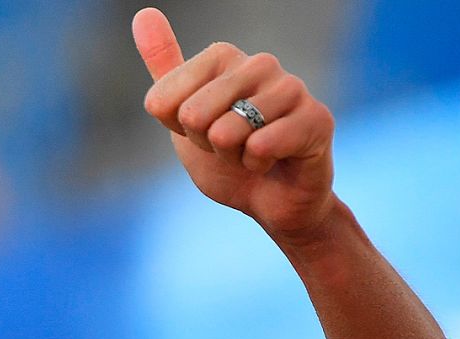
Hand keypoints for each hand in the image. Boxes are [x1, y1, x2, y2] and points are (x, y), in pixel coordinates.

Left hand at [133, 7, 335, 238]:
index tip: (203, 131)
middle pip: (192, 115)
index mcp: (223, 56)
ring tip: (252, 152)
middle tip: (230, 146)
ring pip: (225, 132)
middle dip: (205, 144)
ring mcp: (291, 88)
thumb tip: (143, 13)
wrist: (269, 199)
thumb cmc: (226, 155)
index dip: (177, 130)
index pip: (162, 100)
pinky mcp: (316, 118)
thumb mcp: (180, 114)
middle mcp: (259, 63)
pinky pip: (259, 147)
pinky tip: (274, 160)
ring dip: (232, 157)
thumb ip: (163, 67)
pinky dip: (256, 165)